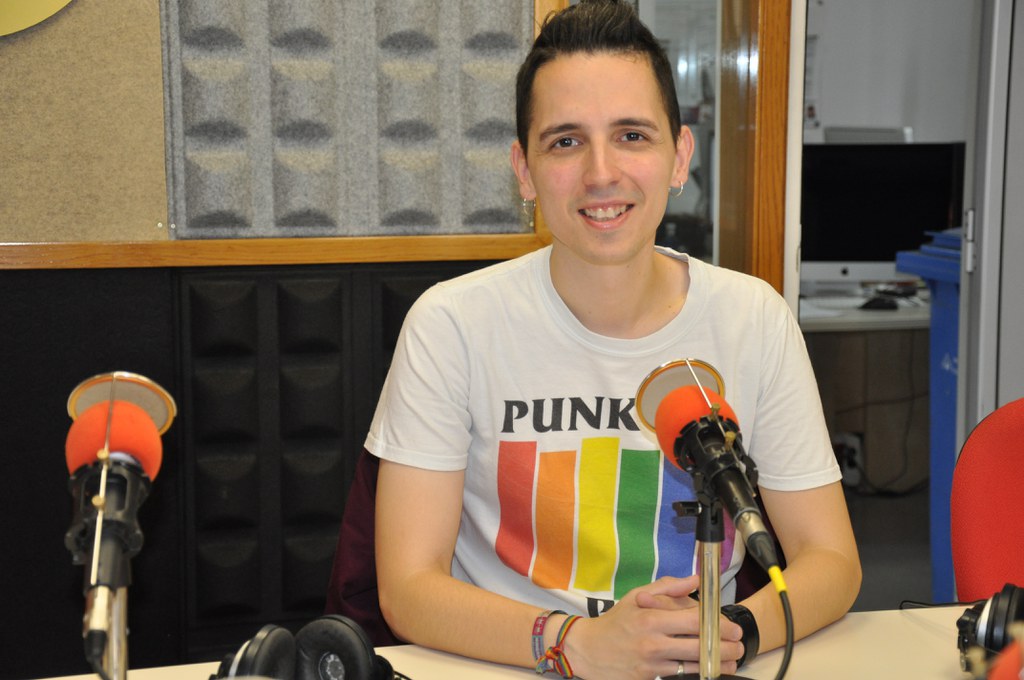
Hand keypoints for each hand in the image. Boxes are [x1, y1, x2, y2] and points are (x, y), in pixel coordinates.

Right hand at [559, 576, 743, 678]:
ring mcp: (651, 665)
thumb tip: (695, 580)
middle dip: (726, 648)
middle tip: (738, 647)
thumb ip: (667, 587)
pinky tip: (708, 672)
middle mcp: (653, 642)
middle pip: (700, 647)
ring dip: (718, 666)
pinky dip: (696, 675)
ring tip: (730, 661)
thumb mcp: (636, 597)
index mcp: (652, 618)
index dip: (718, 625)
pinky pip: (679, 678)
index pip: (693, 621)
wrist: (587, 650)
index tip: (732, 627)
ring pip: (694, 668)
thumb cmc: (615, 622)